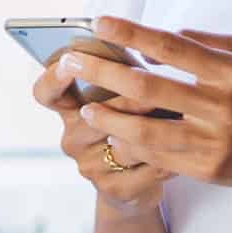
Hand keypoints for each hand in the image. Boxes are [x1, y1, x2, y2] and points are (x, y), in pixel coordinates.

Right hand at [31, 53, 171, 218]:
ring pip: (122, 143)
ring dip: (153, 127)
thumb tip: (139, 43)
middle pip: (92, 116)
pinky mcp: (113, 189)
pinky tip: (185, 144)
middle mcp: (74, 138)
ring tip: (179, 114)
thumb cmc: (132, 124)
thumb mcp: (122, 94)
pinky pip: (145, 167)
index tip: (69, 61)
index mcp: (70, 110)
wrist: (138, 183)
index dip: (52, 78)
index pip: (46, 92)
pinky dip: (169, 153)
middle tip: (156, 89)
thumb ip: (122, 73)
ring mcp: (90, 166)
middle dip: (127, 101)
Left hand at [62, 16, 231, 191]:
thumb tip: (163, 35)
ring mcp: (213, 140)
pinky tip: (112, 136)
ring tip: (85, 110)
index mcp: (231, 72)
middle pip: (148, 86)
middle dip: (103, 73)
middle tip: (71, 63)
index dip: (133, 34)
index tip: (100, 23)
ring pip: (145, 130)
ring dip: (108, 119)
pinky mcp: (206, 169)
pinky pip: (157, 156)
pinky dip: (131, 145)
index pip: (172, 46)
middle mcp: (221, 105)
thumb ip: (208, 42)